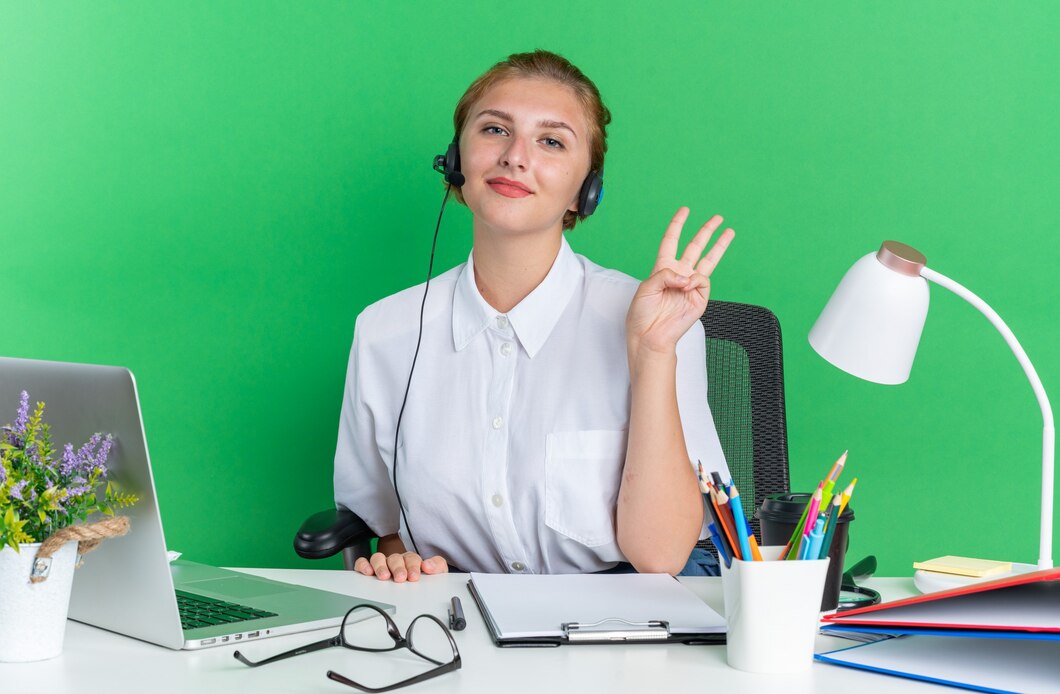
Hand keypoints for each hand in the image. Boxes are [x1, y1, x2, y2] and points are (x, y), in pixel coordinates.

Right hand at [353, 551, 448, 582]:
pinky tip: (367, 572)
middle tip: (400, 578)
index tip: (414, 576)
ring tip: (384, 576)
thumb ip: (437, 567)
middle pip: (395, 558)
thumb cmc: (422, 579)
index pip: (412, 558)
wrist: (415, 585)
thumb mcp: (436, 574)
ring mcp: (382, 564)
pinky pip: (363, 562)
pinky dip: (364, 565)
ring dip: (381, 566)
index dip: (413, 566)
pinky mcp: (369, 568)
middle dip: (398, 568)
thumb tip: (428, 565)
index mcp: (411, 561)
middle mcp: (396, 561)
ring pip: (378, 558)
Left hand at [627, 207, 734, 355]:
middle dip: (706, 232)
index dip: (677, 225)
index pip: (671, 241)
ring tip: (729, 231)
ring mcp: (691, 286)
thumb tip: (687, 276)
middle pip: (695, 247)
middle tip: (717, 218)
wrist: (650, 335)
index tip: (685, 210)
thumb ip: (665, 274)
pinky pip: (702, 280)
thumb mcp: (647, 287)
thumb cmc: (642, 313)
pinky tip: (686, 286)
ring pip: (708, 260)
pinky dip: (694, 280)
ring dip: (719, 245)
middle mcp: (679, 274)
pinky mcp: (699, 298)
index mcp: (662, 268)